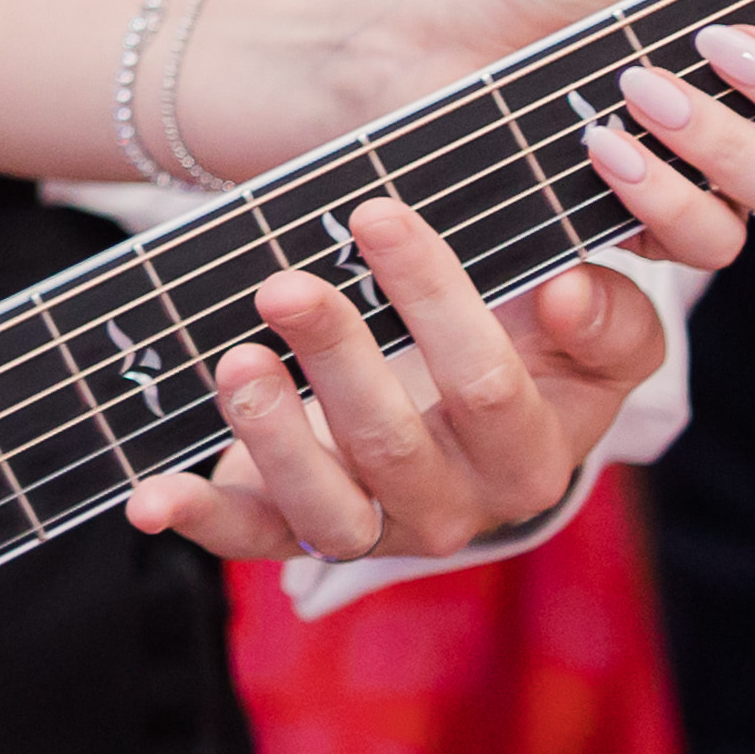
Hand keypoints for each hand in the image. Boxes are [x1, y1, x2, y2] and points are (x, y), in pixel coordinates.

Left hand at [121, 199, 677, 565]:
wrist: (486, 431)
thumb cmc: (537, 357)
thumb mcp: (596, 338)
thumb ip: (606, 319)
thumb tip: (567, 293)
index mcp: (531, 456)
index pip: (486, 384)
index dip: (433, 299)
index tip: (376, 214)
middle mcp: (455, 508)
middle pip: (392, 443)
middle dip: (335, 356)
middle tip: (284, 283)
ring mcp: (372, 525)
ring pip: (323, 506)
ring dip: (271, 435)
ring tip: (235, 361)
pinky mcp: (297, 531)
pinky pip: (248, 539)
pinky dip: (195, 520)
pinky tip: (148, 497)